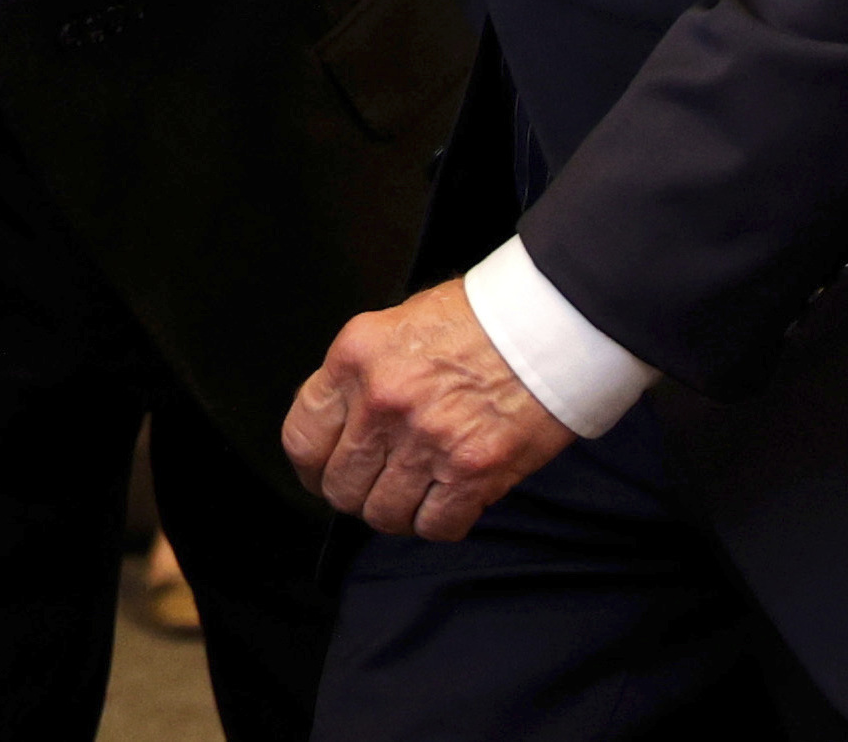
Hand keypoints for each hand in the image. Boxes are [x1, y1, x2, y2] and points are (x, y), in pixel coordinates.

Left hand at [283, 278, 574, 539]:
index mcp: (354, 359)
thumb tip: (341, 425)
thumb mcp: (391, 328)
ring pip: (383, 513)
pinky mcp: (473, 470)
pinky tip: (446, 503)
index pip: (302, 436)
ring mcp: (426, 439)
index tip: (319, 475)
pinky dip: (438, 524)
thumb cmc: (476, 320)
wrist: (545, 324)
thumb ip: (359, 376)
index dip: (309, 467)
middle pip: (340, 484)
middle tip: (371, 489)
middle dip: (353, 494)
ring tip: (411, 497)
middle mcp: (382, 401)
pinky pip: (436, 526)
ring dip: (395, 514)